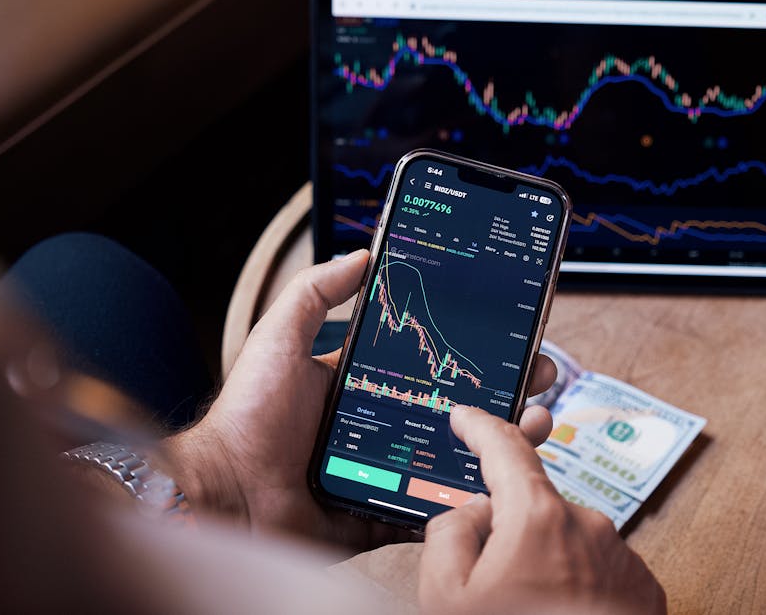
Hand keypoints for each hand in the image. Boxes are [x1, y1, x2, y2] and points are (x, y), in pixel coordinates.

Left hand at [168, 251, 557, 550]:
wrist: (224, 496)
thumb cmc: (246, 417)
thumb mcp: (280, 338)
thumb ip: (315, 292)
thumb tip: (361, 253)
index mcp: (365, 386)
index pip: (431, 363)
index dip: (473, 350)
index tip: (510, 335)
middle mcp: (383, 427)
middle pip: (458, 409)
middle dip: (506, 392)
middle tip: (541, 377)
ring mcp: (387, 473)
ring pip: (459, 458)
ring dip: (504, 442)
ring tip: (538, 422)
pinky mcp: (384, 514)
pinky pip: (435, 508)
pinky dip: (471, 497)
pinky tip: (504, 480)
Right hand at [419, 405, 666, 614]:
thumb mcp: (446, 597)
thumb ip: (448, 533)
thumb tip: (473, 512)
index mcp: (538, 517)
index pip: (504, 448)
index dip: (479, 427)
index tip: (468, 417)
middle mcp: (589, 526)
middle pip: (532, 507)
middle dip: (508, 533)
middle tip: (489, 585)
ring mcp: (622, 557)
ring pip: (565, 543)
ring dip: (545, 566)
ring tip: (528, 611)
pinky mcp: (644, 589)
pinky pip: (598, 570)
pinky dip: (576, 587)